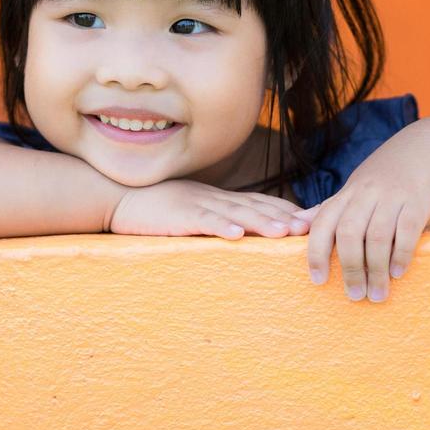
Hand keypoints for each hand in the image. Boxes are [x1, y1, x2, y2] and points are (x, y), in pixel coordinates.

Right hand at [108, 179, 309, 238]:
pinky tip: (237, 235)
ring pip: (235, 213)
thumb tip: (236, 230)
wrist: (115, 194)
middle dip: (285, 217)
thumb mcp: (188, 208)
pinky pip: (202, 221)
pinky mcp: (177, 216)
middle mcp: (212, 198)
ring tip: (285, 233)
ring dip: (262, 222)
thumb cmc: (150, 205)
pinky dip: (221, 227)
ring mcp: (196, 205)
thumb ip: (212, 216)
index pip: (259, 201)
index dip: (286, 210)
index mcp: (217, 198)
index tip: (311, 220)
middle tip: (313, 226)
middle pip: (255, 206)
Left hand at [304, 120, 429, 301]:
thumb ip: (331, 206)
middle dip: (350, 268)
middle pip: (349, 233)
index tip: (318, 280)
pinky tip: (399, 272)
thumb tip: (297, 223)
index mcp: (349, 192)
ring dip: (376, 269)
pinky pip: (408, 229)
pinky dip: (402, 253)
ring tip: (378, 294)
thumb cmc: (390, 171)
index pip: (324, 222)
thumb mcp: (358, 184)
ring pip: (377, 236)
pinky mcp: (419, 199)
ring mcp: (393, 194)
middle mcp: (366, 192)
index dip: (316, 252)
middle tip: (355, 296)